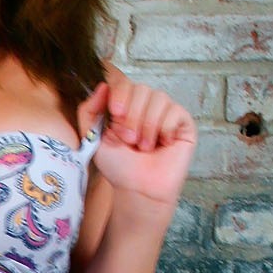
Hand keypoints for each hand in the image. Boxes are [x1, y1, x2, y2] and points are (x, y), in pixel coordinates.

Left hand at [77, 70, 196, 207]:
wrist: (138, 189)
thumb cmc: (119, 167)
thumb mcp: (93, 138)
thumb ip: (88, 111)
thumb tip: (103, 86)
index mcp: (126, 105)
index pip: (124, 83)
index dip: (120, 96)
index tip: (116, 115)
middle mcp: (146, 105)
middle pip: (141, 88)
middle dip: (132, 116)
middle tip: (130, 140)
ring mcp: (166, 112)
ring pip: (158, 97)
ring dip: (147, 125)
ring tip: (144, 146)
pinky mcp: (183, 122)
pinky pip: (174, 111)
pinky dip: (164, 128)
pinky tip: (162, 144)